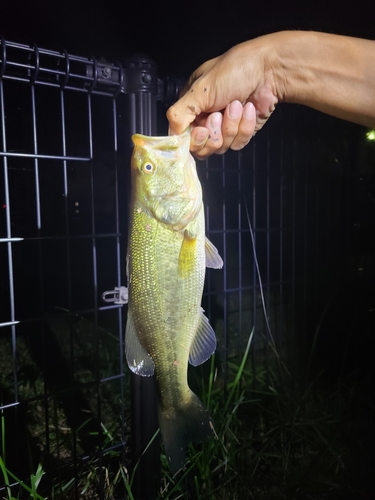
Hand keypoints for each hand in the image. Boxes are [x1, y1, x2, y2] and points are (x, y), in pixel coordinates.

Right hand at [167, 37, 278, 158]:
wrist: (269, 72)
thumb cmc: (233, 72)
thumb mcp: (199, 90)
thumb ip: (179, 114)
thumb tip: (172, 137)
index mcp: (191, 106)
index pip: (183, 137)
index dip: (193, 139)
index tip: (203, 130)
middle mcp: (205, 119)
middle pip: (202, 147)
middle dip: (214, 132)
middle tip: (220, 113)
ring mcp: (224, 127)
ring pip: (221, 146)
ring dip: (231, 125)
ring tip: (237, 104)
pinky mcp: (241, 132)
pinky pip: (237, 144)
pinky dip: (245, 127)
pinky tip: (249, 109)